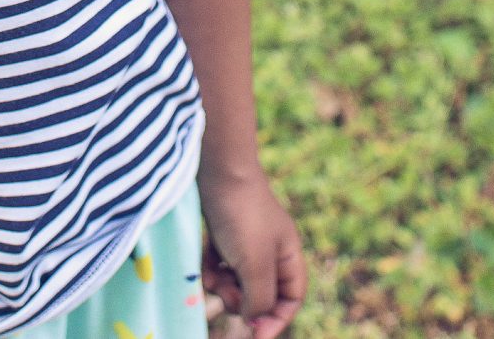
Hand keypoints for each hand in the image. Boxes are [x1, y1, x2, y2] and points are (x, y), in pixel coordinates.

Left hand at [200, 164, 304, 338]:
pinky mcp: (223, 234)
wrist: (217, 170)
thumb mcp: (255, 265)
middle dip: (242, 300)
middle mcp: (270, 251)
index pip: (290, 299)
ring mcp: (246, 242)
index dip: (276, 320)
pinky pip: (219, 266)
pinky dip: (211, 269)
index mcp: (288, 256)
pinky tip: (203, 264)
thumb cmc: (242, 217)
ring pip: (236, 282)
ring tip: (213, 277)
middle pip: (260, 294)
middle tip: (226, 296)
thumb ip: (260, 299)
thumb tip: (254, 321)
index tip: (254, 335)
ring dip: (223, 286)